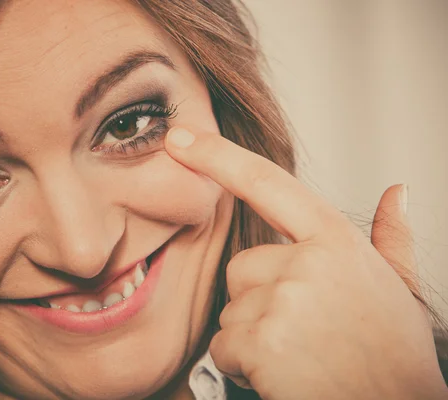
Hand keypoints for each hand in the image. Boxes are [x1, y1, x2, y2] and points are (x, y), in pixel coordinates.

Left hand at [165, 128, 447, 399]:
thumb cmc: (393, 355)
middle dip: (258, 298)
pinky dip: (242, 365)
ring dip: (252, 335)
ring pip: (231, 309)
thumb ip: (391, 239)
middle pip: (240, 266)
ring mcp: (284, 300)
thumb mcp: (398, 289)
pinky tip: (283, 375)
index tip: (179, 137)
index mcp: (336, 241)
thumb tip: (396, 192)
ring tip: (299, 355)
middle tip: (302, 330)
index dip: (216, 155)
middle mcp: (308, 262)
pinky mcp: (262, 341)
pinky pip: (223, 345)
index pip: (266, 182)